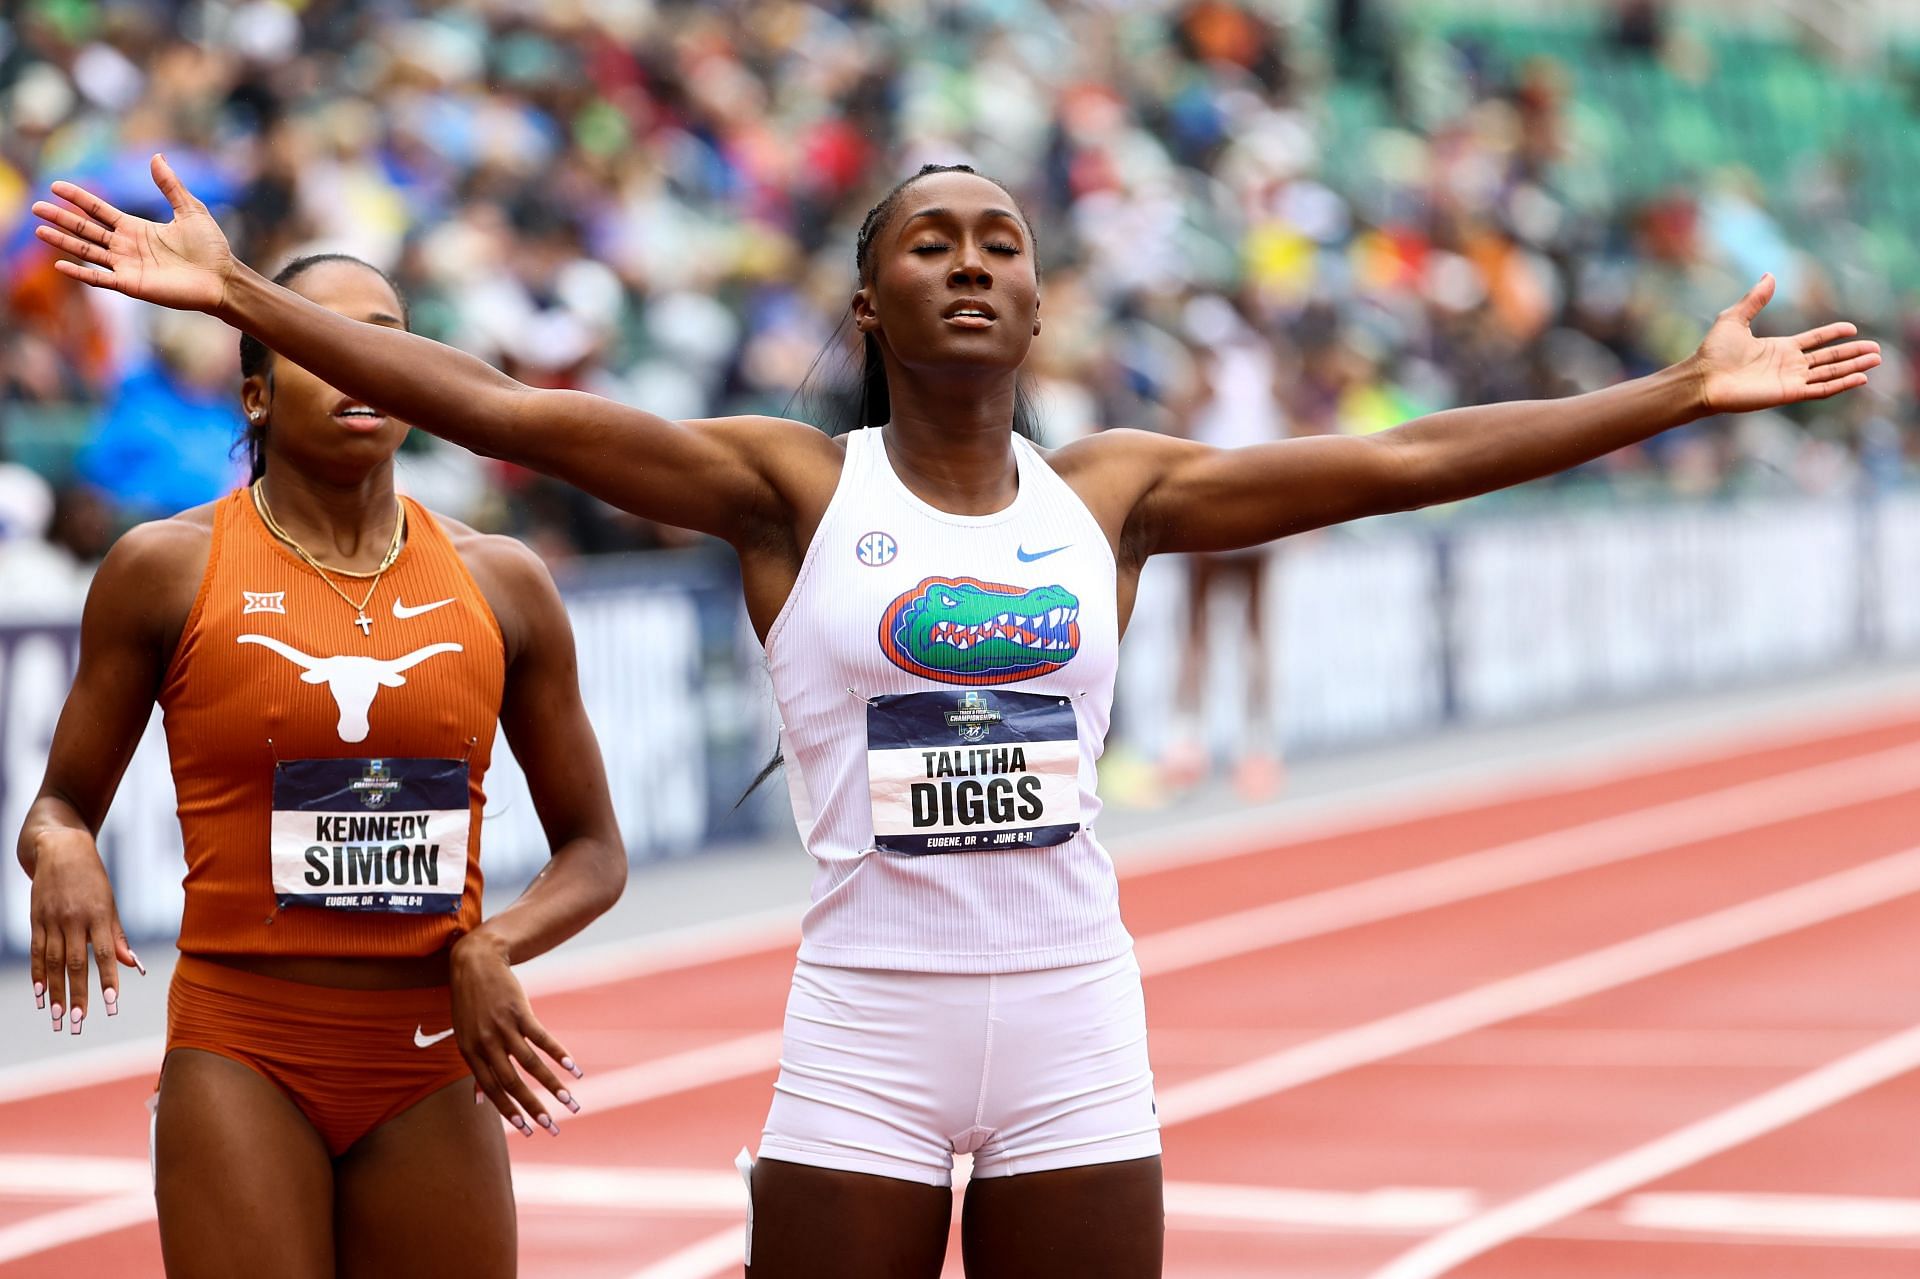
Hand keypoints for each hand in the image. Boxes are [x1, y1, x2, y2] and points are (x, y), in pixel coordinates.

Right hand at [29, 829, 141, 1035]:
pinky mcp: (36, 919)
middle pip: (75, 964)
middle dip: (77, 995)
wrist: (60, 850)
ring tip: (56, 1016)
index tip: (112, 1005)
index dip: (108, 980)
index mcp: (98, 915)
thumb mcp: (109, 903)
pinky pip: (37, 951)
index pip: (105, 954)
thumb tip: (132, 966)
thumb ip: (118, 936)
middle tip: (77, 1022)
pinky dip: (38, 974)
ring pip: (53, 962)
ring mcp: (52, 920)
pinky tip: (39, 994)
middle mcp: (73, 919)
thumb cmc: (93, 880)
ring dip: (55, 992)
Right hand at [30, 154, 235, 312]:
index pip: (100, 210)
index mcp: (137, 228)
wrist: (223, 279)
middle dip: (62, 218)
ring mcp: (127, 266)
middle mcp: (127, 246)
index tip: (56, 185)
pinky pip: (101, 278)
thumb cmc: (211, 247)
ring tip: (39, 231)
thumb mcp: (190, 210)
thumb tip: (156, 157)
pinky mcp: (132, 285)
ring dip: (63, 241)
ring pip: (88, 251)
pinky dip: (81, 273)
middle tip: (35, 207)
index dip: (79, 198)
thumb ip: (170, 185)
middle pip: (87, 229)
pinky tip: (60, 264)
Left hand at [449, 931, 582, 1138]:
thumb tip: (478, 1102)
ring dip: (551, 1085)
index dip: (509, 1111)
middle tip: (552, 1126)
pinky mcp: (520, 1011)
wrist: (476, 963)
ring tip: (570, 1101)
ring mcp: (503, 1027)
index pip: (492, 1089)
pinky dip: (558, 1053)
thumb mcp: (465, 1037)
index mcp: (471, 1053)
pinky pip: (541, 1037)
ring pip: (530, 1063)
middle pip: (512, 1081)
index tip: (528, 1130)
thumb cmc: (470, 1004)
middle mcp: (486, 1043)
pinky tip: (573, 1068)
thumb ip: (476, 1069)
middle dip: (533, 1107)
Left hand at [1691, 274, 1881, 413]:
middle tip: (1876, 350)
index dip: (1832, 335)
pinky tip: (1860, 378)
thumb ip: (1755, 299)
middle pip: (1828, 358)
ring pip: (1829, 373)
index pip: (1814, 341)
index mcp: (1779, 348)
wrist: (1702, 378)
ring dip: (1853, 368)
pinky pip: (1820, 389)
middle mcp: (1788, 364)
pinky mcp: (1788, 393)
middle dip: (1852, 354)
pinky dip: (1841, 384)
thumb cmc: (1713, 351)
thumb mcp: (1735, 318)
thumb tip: (1769, 274)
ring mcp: (1789, 380)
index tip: (1852, 328)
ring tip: (1876, 361)